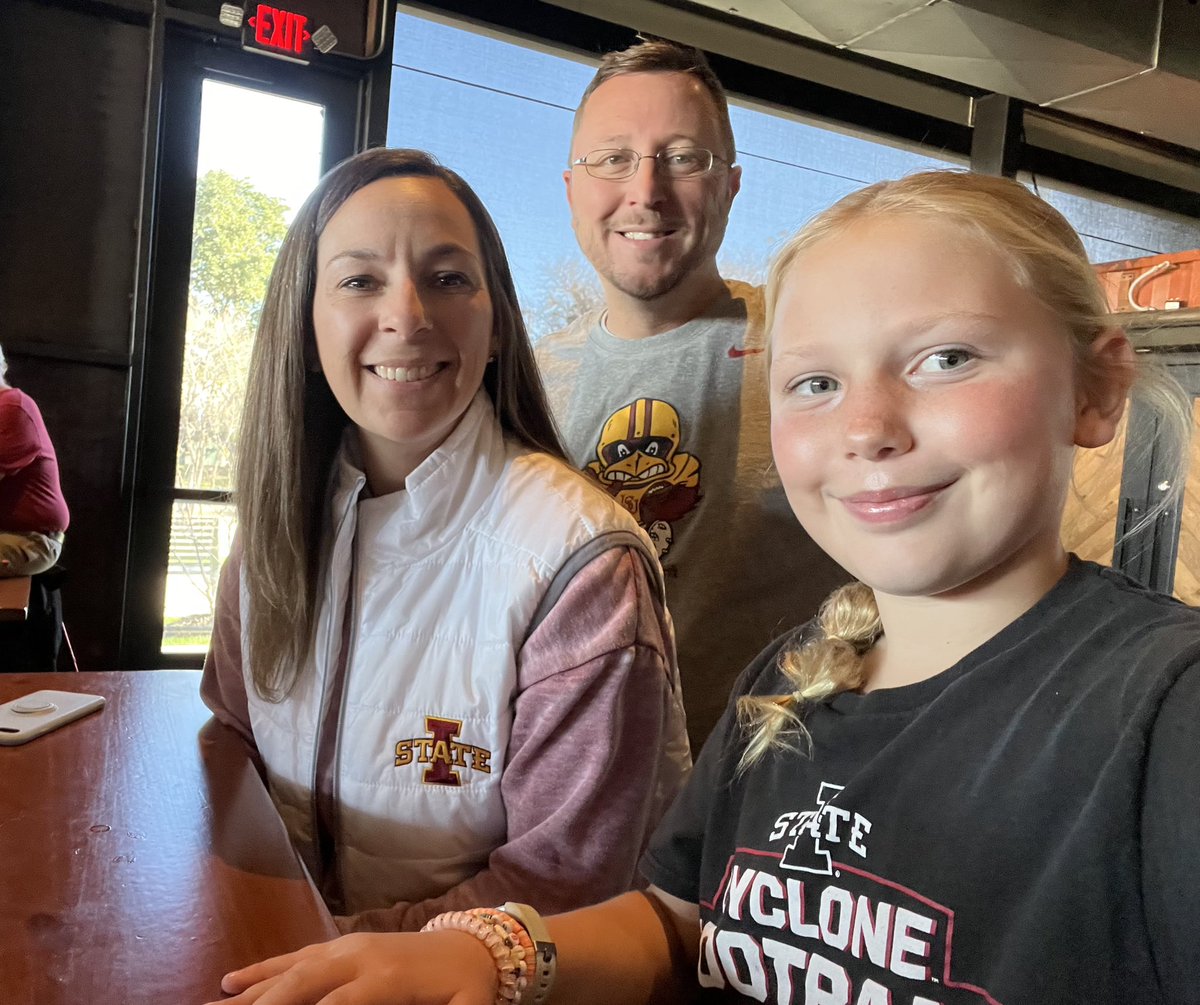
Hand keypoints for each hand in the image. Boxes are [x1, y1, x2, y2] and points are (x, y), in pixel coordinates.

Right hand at [203, 930, 498, 1004]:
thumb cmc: (467, 987)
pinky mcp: (341, 946)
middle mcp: (358, 958)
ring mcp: (346, 948)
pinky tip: (232, 981)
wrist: (474, 945)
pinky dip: (263, 969)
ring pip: (288, 970)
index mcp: (386, 979)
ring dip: (250, 991)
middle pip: (299, 984)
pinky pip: (296, 958)